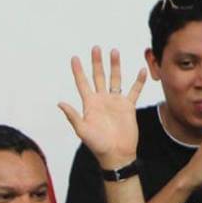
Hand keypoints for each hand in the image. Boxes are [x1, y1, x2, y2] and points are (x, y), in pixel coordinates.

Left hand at [58, 46, 145, 167]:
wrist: (116, 154)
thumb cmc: (98, 145)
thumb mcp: (83, 130)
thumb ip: (73, 116)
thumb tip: (60, 103)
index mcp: (90, 104)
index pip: (82, 83)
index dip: (78, 71)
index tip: (74, 57)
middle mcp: (102, 100)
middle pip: (98, 76)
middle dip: (96, 62)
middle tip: (95, 48)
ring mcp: (115, 102)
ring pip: (115, 79)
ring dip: (115, 66)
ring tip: (114, 51)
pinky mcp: (128, 107)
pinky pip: (134, 91)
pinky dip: (138, 81)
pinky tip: (142, 70)